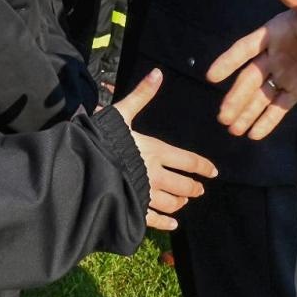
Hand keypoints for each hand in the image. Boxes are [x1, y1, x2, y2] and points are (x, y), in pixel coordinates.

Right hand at [110, 70, 217, 229]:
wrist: (83, 166)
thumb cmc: (102, 138)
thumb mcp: (122, 113)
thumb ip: (142, 95)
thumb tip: (157, 72)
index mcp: (156, 150)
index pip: (188, 160)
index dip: (203, 167)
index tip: (213, 172)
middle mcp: (155, 174)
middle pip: (183, 184)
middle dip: (193, 187)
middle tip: (199, 190)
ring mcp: (146, 194)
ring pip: (172, 203)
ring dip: (180, 203)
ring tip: (183, 202)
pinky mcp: (134, 209)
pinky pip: (155, 219)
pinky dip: (166, 223)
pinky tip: (173, 224)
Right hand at [207, 0, 296, 139]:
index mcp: (272, 34)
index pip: (245, 49)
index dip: (228, 61)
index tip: (211, 76)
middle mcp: (273, 57)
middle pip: (250, 80)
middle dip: (235, 98)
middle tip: (222, 116)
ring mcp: (284, 76)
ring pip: (261, 97)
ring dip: (246, 113)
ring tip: (233, 131)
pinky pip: (280, 108)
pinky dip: (268, 121)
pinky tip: (254, 135)